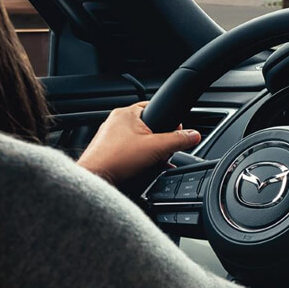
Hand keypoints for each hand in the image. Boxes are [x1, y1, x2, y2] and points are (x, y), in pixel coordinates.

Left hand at [77, 102, 200, 184]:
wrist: (95, 180)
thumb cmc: (115, 160)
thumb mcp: (156, 148)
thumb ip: (178, 141)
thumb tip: (194, 135)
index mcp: (126, 113)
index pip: (155, 108)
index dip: (168, 122)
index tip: (174, 135)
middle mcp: (116, 122)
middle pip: (148, 127)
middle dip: (159, 141)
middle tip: (160, 152)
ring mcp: (109, 137)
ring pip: (139, 140)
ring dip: (149, 151)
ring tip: (149, 162)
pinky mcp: (107, 150)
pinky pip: (129, 150)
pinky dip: (137, 158)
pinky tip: (140, 169)